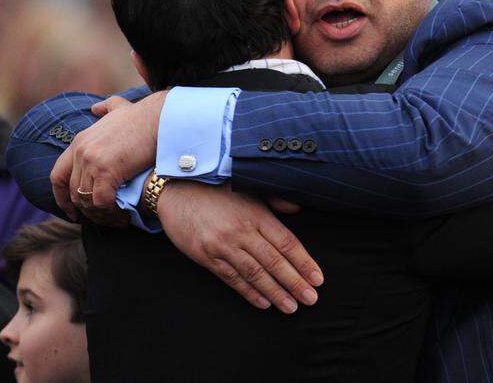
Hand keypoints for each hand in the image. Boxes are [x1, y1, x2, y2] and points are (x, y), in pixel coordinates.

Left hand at [51, 91, 166, 219]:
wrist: (160, 118)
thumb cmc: (145, 116)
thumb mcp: (119, 108)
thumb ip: (105, 108)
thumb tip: (95, 108)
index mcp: (79, 141)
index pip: (58, 176)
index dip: (62, 197)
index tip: (72, 210)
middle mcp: (81, 152)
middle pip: (72, 192)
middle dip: (83, 209)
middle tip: (99, 218)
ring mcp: (92, 161)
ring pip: (86, 200)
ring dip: (100, 213)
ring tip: (115, 218)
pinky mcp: (107, 171)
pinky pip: (102, 202)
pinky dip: (111, 212)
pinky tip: (123, 214)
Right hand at [157, 180, 323, 313]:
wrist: (174, 190)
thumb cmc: (214, 186)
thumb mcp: (247, 185)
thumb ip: (274, 199)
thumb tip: (297, 209)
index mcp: (255, 213)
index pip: (286, 242)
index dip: (303, 262)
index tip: (317, 278)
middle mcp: (241, 231)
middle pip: (274, 261)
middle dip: (294, 282)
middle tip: (311, 299)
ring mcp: (223, 246)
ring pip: (254, 273)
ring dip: (275, 292)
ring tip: (290, 307)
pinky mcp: (206, 256)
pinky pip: (231, 278)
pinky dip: (248, 292)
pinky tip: (263, 302)